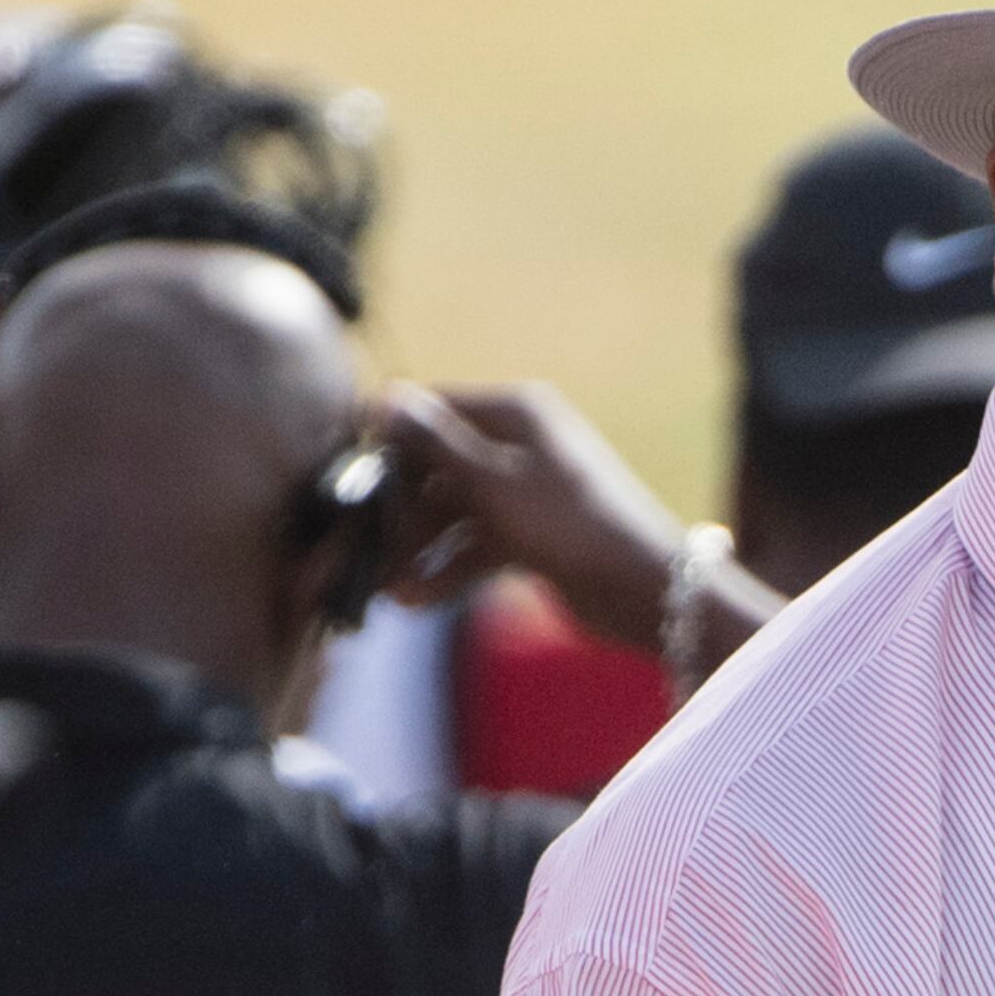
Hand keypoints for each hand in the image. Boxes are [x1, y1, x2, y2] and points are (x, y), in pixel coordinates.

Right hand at [377, 380, 697, 641]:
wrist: (642, 588)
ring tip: (390, 589)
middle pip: (439, 465)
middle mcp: (519, 444)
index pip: (434, 408)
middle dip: (403, 510)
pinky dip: (449, 569)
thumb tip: (385, 396)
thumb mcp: (493, 480)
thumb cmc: (569, 522)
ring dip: (421, 549)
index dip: (391, 440)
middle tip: (369, 550)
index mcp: (515, 411)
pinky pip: (476, 545)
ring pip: (455, 513)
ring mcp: (525, 492)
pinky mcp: (532, 537)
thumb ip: (436, 442)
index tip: (352, 477)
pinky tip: (416, 600)